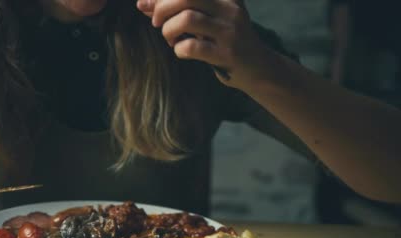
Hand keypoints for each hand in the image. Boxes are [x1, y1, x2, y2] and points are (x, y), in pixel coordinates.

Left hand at [136, 0, 280, 89]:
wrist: (258, 68)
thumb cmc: (225, 41)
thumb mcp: (206, 20)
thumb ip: (176, 10)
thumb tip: (142, 4)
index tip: (146, 4)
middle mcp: (229, 8)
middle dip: (161, 9)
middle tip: (156, 23)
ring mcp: (229, 31)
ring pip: (187, 18)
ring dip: (169, 30)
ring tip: (170, 38)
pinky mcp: (226, 54)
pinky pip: (192, 47)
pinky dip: (179, 49)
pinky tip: (181, 51)